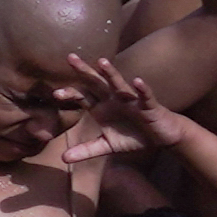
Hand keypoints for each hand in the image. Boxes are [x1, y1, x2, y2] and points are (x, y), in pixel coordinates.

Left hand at [58, 55, 191, 161]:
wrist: (160, 137)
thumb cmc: (133, 136)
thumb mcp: (107, 145)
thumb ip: (86, 150)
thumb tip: (63, 158)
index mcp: (101, 106)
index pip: (82, 96)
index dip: (70, 93)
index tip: (55, 94)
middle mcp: (113, 99)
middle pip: (96, 83)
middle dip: (84, 71)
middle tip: (70, 57)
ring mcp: (131, 100)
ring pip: (119, 84)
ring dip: (111, 74)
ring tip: (101, 62)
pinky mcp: (149, 105)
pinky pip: (145, 96)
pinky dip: (142, 89)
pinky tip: (137, 81)